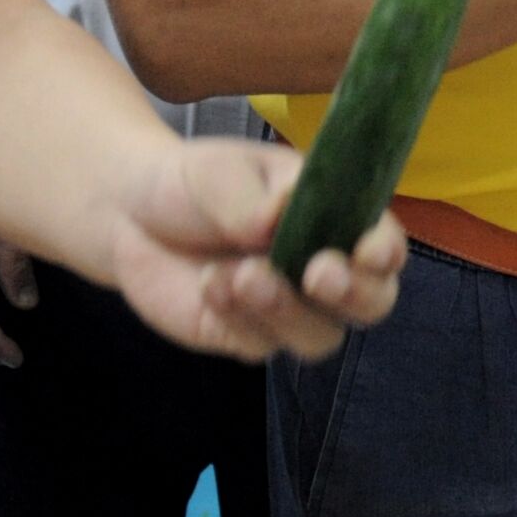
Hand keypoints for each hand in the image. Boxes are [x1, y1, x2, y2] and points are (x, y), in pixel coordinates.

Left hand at [94, 136, 405, 363]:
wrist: (131, 213)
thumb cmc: (197, 182)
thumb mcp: (223, 172)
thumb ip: (253, 198)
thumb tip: (277, 218)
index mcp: (336, 219)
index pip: (383, 244)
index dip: (385, 252)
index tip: (366, 251)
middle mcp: (321, 270)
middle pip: (371, 303)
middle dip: (353, 294)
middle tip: (316, 274)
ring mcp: (288, 309)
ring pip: (319, 335)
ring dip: (286, 310)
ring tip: (241, 274)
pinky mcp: (246, 337)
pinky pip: (259, 344)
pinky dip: (236, 316)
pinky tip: (208, 283)